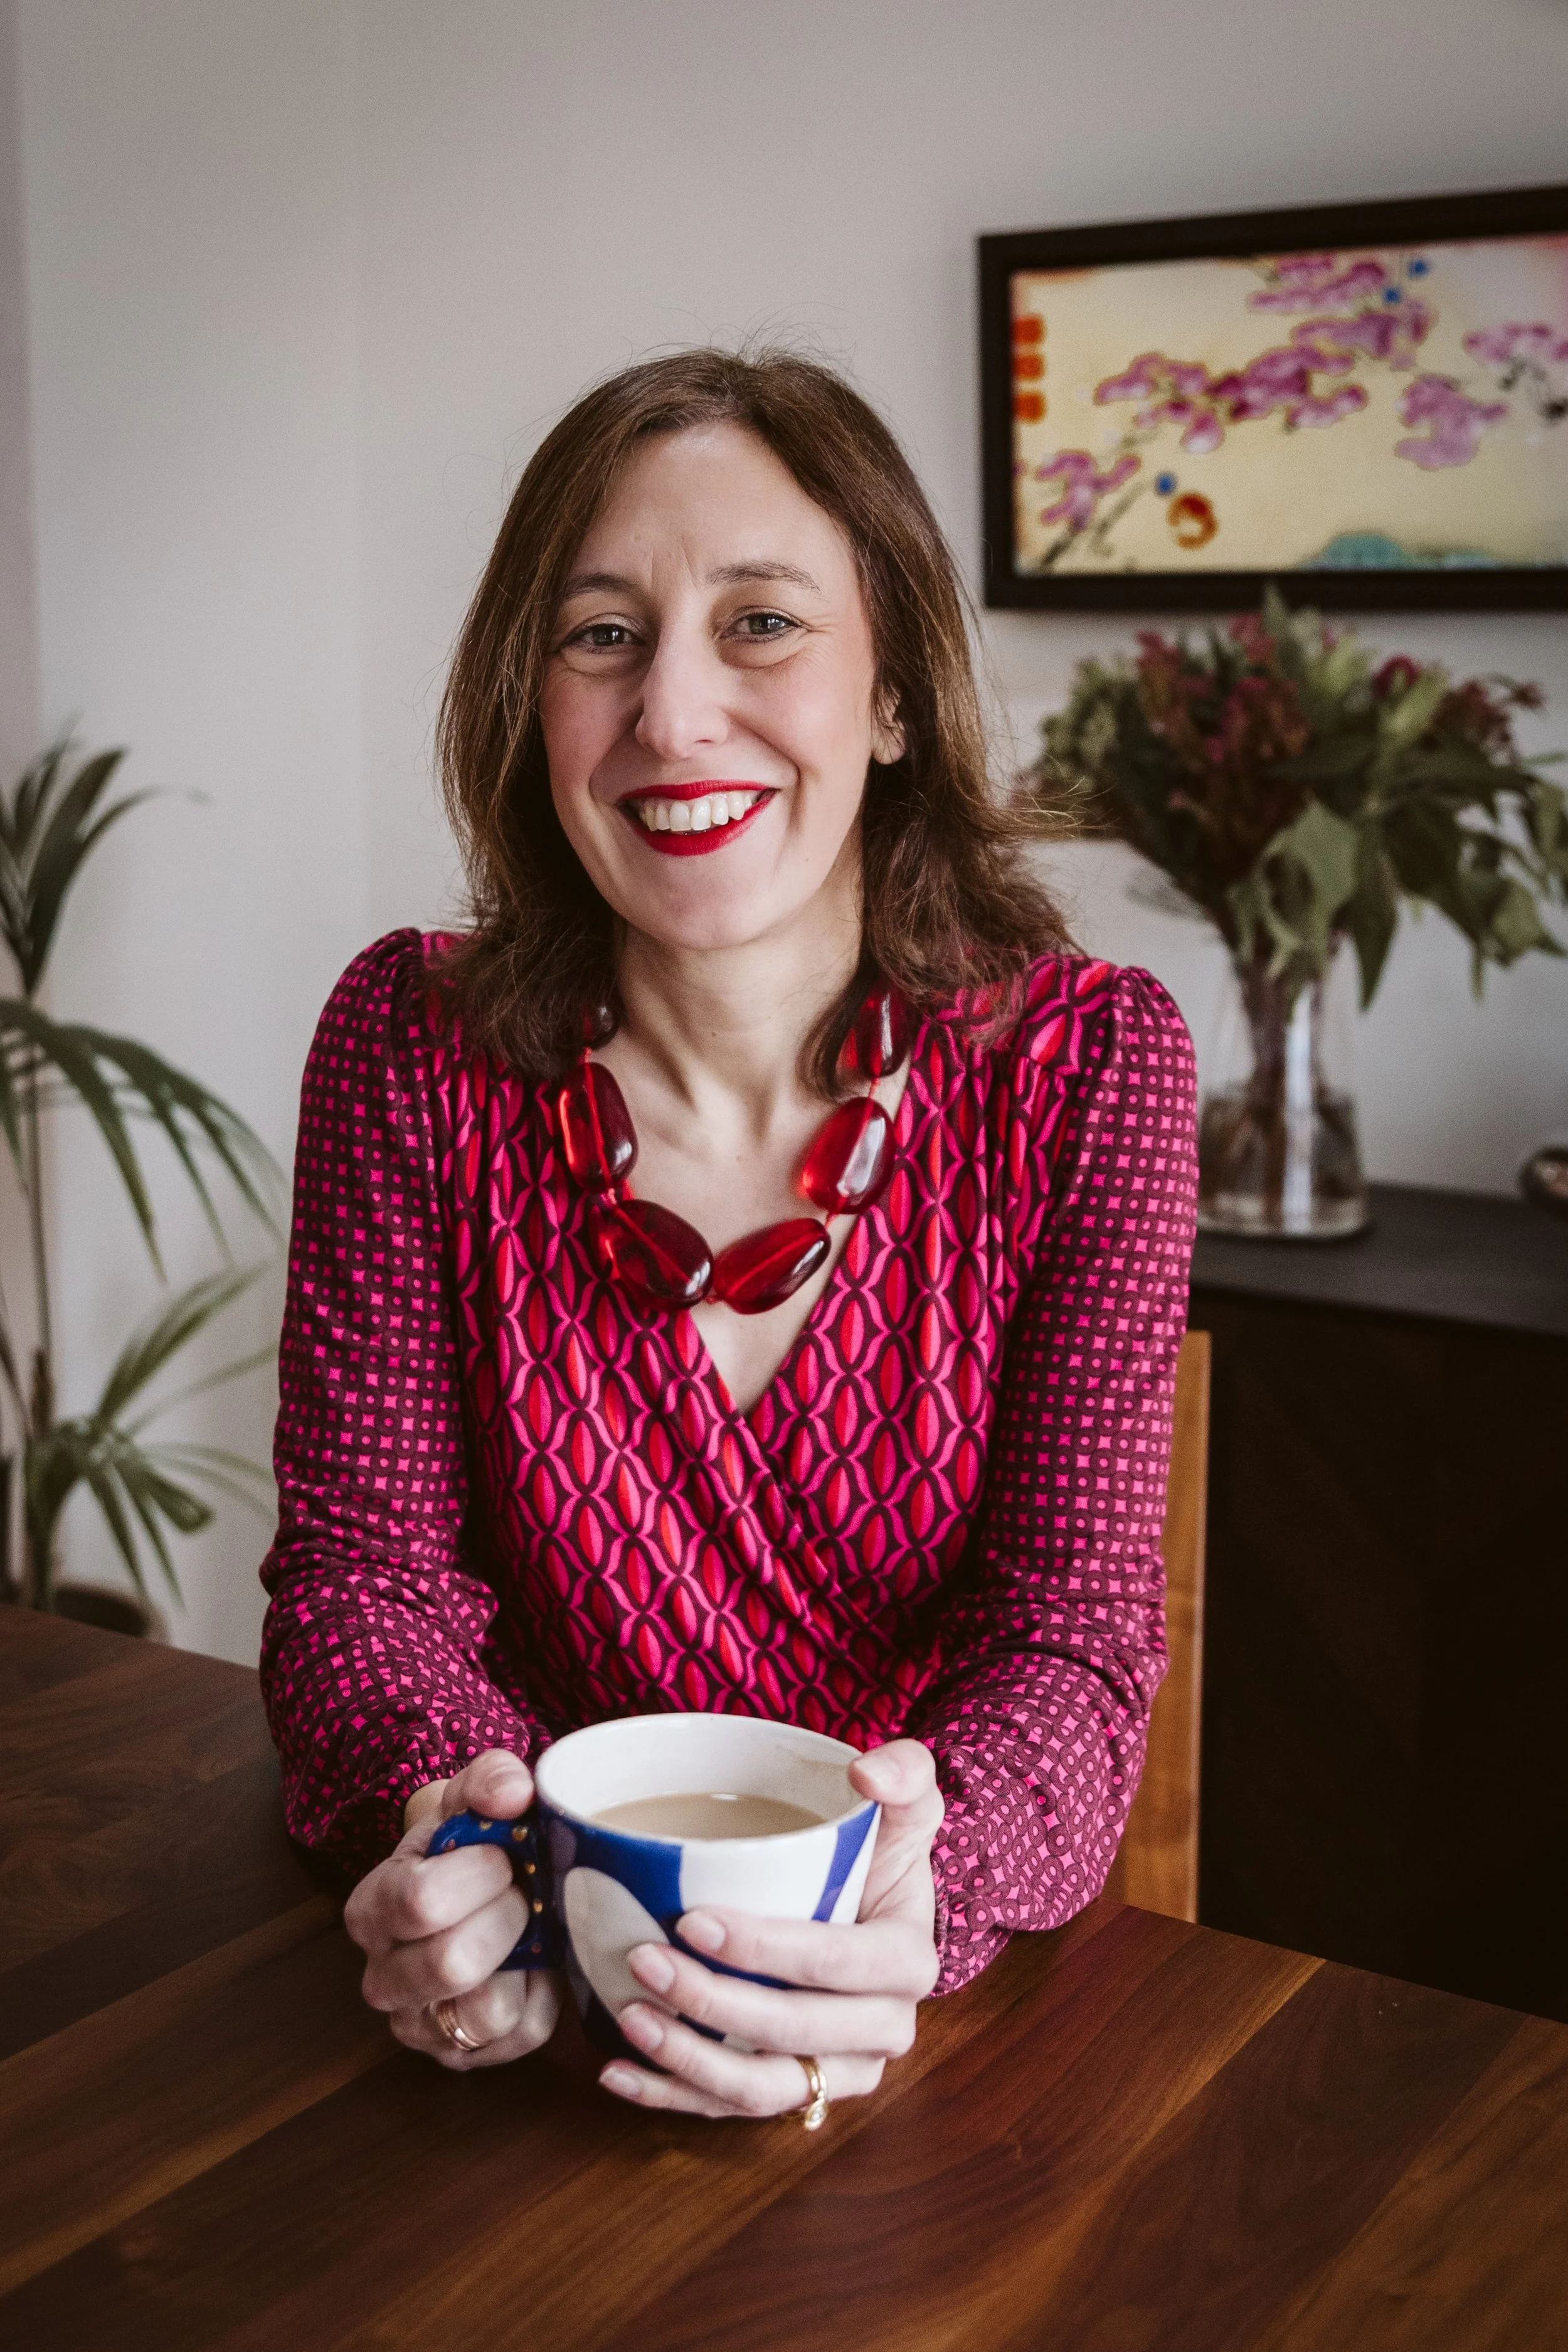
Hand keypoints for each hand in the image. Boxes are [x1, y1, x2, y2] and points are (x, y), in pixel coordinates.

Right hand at [343, 1749, 562, 2067]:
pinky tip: (534, 1961)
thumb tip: (511, 1794)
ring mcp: (421, 2027)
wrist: (480, 1890)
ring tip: (528, 1926)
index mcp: (371, 1909)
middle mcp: (382, 1978)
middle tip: (523, 1891)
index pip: (419, 1901)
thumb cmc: (473, 1843)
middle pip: (451, 1963)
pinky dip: (544, 1993)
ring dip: (525, 1959)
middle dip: (508, 1917)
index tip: (503, 1855)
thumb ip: (491, 1779)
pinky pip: (523, 2034)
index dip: (480, 1873)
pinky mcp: (466, 2057)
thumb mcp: (475, 1795)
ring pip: (485, 2012)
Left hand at [598, 1738, 942, 2119]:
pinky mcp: (799, 2093)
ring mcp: (841, 2071)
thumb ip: (905, 1773)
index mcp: (907, 1962)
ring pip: (763, 2085)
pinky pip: (733, 2107)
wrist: (875, 1909)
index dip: (766, 1949)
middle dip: (714, 2002)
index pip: (836, 1962)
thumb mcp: (905, 1802)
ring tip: (629, 2017)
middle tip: (644, 1960)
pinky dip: (673, 2095)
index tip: (693, 1920)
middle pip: (792, 2031)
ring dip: (690, 2060)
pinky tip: (618, 2071)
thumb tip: (867, 1773)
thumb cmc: (879, 1852)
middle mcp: (884, 2028)